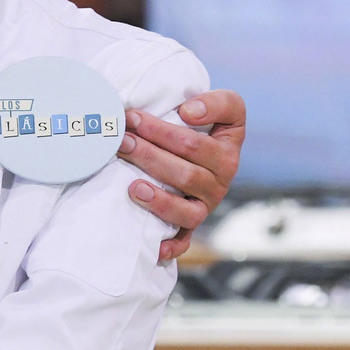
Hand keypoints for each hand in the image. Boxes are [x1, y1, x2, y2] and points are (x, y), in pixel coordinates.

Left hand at [117, 89, 244, 261]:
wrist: (199, 151)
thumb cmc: (202, 125)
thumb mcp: (224, 108)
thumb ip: (216, 103)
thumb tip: (188, 112)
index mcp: (227, 150)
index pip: (199, 143)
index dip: (168, 131)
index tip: (146, 115)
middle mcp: (219, 181)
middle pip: (186, 173)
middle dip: (150, 156)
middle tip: (121, 141)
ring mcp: (205, 206)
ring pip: (184, 208)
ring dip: (157, 199)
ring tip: (131, 186)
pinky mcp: (191, 225)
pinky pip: (184, 241)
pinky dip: (171, 246)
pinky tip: (155, 247)